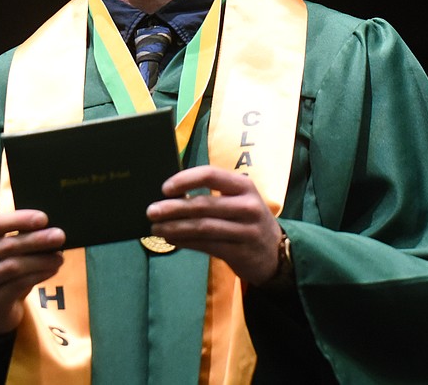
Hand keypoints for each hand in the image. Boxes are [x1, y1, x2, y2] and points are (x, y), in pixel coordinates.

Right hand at [0, 210, 65, 333]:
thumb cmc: (2, 269)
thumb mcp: (6, 249)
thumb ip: (21, 236)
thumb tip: (47, 227)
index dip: (20, 219)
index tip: (43, 218)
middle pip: (6, 246)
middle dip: (36, 240)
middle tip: (59, 236)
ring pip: (13, 267)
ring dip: (40, 260)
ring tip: (59, 257)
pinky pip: (17, 285)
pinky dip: (38, 275)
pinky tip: (52, 270)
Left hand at [146, 165, 282, 284]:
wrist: (275, 252)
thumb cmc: (246, 219)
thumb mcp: (238, 200)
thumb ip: (212, 194)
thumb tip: (170, 195)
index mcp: (244, 185)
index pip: (210, 174)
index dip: (185, 180)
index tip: (165, 188)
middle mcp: (247, 206)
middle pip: (203, 204)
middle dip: (173, 208)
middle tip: (151, 211)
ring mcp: (246, 230)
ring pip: (202, 227)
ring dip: (175, 228)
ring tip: (156, 228)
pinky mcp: (240, 252)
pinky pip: (207, 245)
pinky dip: (185, 242)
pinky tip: (171, 240)